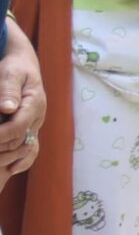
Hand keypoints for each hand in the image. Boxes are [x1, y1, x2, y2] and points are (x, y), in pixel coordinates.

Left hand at [0, 20, 45, 182]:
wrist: (24, 65)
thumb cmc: (14, 67)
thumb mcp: (10, 74)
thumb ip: (8, 90)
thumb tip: (8, 108)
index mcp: (35, 103)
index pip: (18, 126)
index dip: (1, 135)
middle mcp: (38, 116)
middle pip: (21, 141)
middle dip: (1, 148)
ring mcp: (35, 124)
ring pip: (27, 148)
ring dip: (9, 158)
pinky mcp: (31, 128)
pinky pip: (31, 149)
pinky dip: (23, 161)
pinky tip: (11, 169)